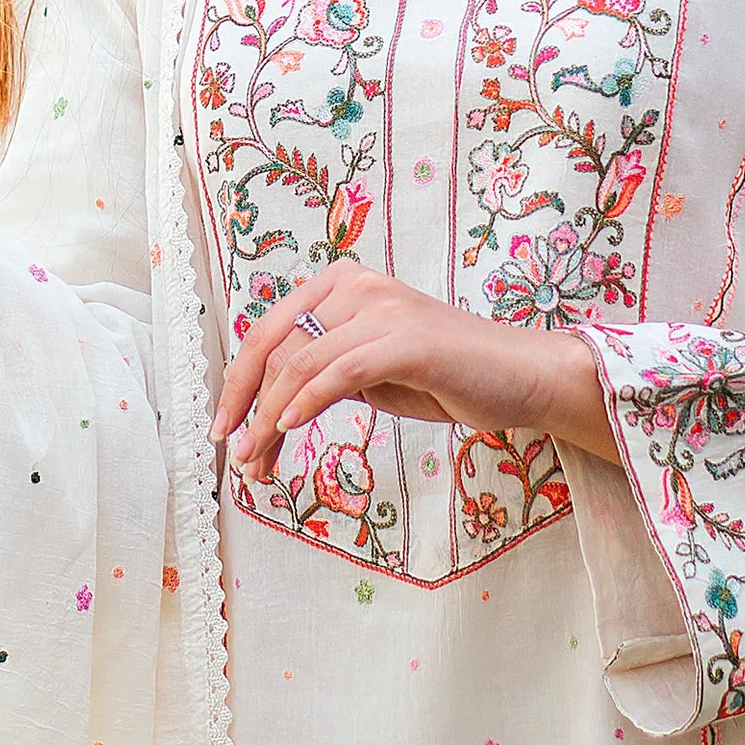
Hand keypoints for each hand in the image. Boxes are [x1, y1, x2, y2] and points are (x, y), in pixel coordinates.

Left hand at [207, 258, 614, 479]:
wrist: (520, 376)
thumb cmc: (445, 375)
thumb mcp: (369, 370)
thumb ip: (323, 371)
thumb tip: (266, 407)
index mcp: (342, 283)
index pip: (270, 331)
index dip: (238, 381)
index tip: (224, 426)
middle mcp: (357, 285)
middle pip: (276, 345)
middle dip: (247, 405)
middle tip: (235, 454)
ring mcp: (383, 308)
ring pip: (300, 362)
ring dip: (270, 417)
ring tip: (258, 461)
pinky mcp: (406, 340)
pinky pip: (340, 371)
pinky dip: (305, 400)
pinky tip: (288, 427)